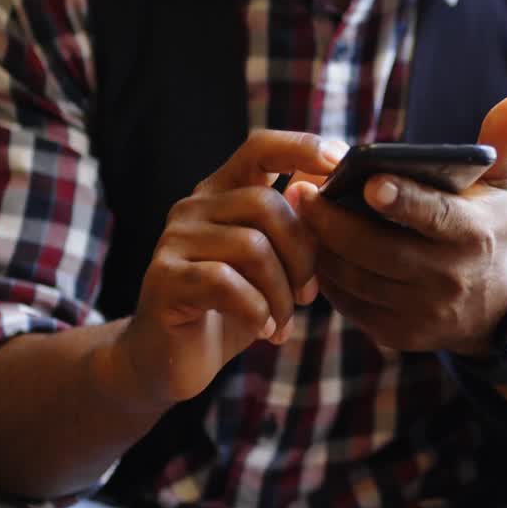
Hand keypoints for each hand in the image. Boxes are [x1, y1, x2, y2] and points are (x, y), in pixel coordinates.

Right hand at [100, 131, 344, 409]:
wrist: (171, 360)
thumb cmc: (232, 308)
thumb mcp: (275, 263)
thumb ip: (298, 223)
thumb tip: (333, 180)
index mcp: (223, 193)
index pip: (260, 147)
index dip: (302, 147)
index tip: (342, 162)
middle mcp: (194, 206)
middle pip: (266, 204)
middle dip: (302, 255)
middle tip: (307, 295)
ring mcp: (174, 240)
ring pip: (252, 246)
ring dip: (281, 293)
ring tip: (282, 321)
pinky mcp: (165, 278)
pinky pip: (226, 282)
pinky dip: (256, 310)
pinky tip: (262, 330)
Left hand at [295, 95, 506, 354]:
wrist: (497, 309)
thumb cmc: (487, 232)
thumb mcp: (501, 190)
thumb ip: (502, 142)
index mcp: (474, 236)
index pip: (435, 216)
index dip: (402, 200)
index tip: (368, 180)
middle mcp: (449, 279)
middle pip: (379, 251)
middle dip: (334, 222)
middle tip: (299, 191)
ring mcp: (422, 313)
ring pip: (357, 279)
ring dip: (322, 247)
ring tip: (298, 214)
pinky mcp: (398, 334)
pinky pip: (351, 304)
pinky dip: (328, 277)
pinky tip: (312, 247)